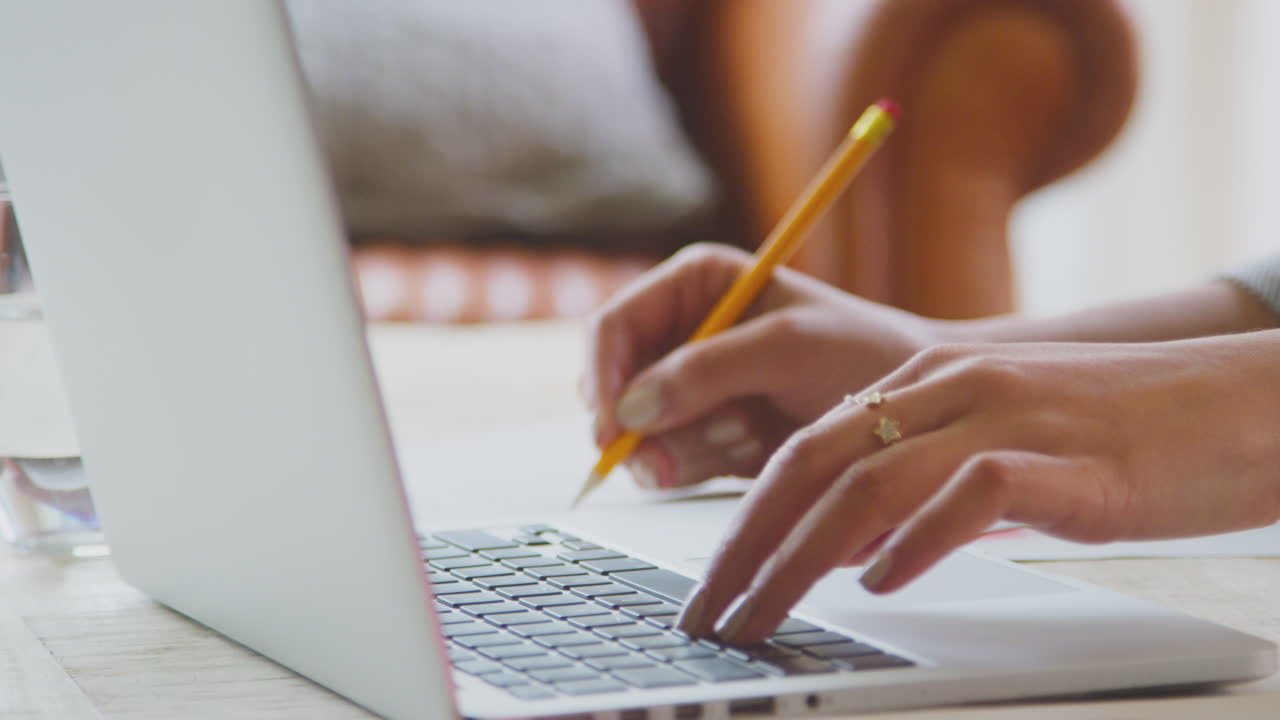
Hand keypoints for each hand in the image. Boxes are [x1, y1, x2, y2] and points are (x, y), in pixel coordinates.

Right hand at [583, 243, 942, 489]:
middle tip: (688, 443)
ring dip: (684, 446)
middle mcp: (683, 335)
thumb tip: (629, 410)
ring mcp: (690, 391)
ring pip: (637, 433)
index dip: (603, 376)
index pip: (614, 327)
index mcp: (695, 286)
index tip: (611, 425)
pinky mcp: (703, 436)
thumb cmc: (863, 355)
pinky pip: (666, 462)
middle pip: (614, 387)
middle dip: (646, 424)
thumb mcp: (788, 348)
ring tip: (747, 432)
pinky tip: (747, 449)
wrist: (912, 411)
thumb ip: (707, 370)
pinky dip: (699, 466)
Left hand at [680, 333, 1279, 644]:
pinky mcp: (1065, 460)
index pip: (805, 447)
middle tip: (709, 614)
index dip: (744, 519)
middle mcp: (952, 387)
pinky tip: (881, 585)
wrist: (1246, 404)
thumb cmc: (1124, 436)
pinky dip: (913, 543)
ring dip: (799, 558)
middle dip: (745, 546)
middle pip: (812, 463)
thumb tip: (849, 549)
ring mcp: (1006, 416)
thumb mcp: (1001, 452)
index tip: (714, 583)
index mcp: (929, 381)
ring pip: (866, 481)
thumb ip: (923, 490)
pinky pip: (965, 496)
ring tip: (764, 618)